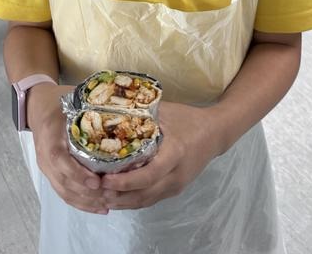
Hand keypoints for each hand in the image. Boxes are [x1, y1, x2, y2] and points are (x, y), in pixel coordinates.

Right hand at [27, 84, 108, 213]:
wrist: (37, 105)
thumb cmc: (58, 100)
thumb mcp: (72, 99)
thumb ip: (91, 108)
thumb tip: (122, 111)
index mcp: (50, 135)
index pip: (60, 160)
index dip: (77, 173)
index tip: (96, 181)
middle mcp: (44, 154)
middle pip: (63, 181)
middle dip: (86, 194)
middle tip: (110, 196)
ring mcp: (45, 165)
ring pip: (63, 191)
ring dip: (85, 201)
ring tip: (107, 205)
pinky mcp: (49, 172)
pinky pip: (62, 192)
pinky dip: (79, 202)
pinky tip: (97, 207)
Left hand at [99, 101, 221, 209]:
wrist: (216, 133)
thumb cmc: (188, 119)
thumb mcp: (166, 112)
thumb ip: (142, 114)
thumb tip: (112, 110)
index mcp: (175, 153)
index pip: (148, 175)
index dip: (125, 181)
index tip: (105, 179)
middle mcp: (176, 175)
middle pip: (145, 194)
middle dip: (119, 196)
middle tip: (95, 190)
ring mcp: (177, 185)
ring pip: (147, 201)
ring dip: (124, 202)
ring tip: (101, 196)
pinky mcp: (175, 189)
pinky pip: (152, 199)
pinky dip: (134, 200)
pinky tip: (118, 196)